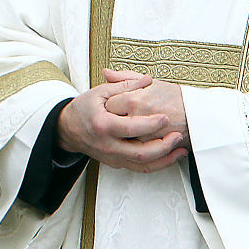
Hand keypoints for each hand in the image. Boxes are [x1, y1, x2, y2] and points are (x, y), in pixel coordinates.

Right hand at [57, 69, 187, 172]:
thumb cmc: (84, 108)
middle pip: (140, 153)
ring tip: (181, 149)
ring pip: (143, 165)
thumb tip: (148, 80)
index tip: (165, 117)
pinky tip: (170, 156)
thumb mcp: (100, 91)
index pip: (131, 128)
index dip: (150, 124)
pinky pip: (140, 168)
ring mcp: (112, 157)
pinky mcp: (116, 163)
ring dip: (165, 159)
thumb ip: (125, 85)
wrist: (67, 129)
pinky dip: (157, 164)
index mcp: (103, 125)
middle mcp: (108, 145)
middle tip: (177, 135)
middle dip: (163, 146)